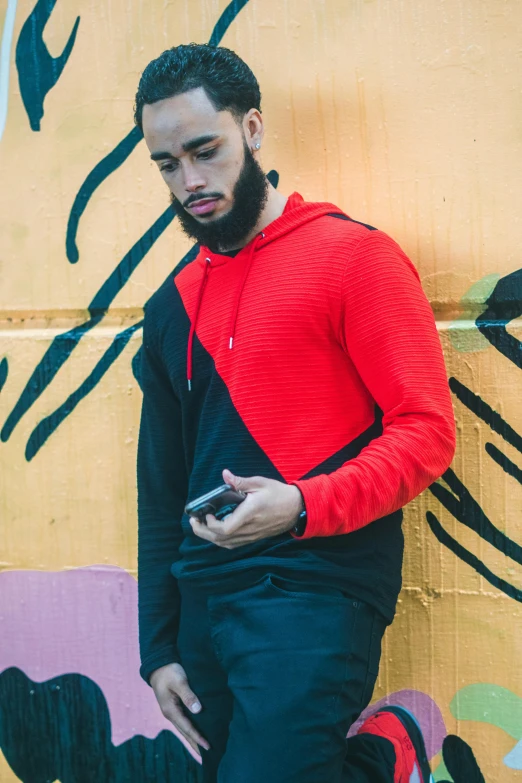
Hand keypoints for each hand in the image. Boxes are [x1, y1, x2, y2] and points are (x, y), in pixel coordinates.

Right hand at [150, 662, 210, 754]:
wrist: (159, 665)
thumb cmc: (170, 672)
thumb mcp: (179, 681)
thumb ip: (188, 695)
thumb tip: (198, 710)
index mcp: (171, 710)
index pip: (187, 728)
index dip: (198, 737)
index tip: (208, 746)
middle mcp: (171, 714)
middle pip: (185, 732)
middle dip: (195, 743)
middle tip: (207, 754)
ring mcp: (172, 711)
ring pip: (184, 728)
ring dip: (193, 737)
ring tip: (203, 747)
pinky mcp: (174, 707)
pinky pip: (184, 721)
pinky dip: (191, 728)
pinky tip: (197, 731)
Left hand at [189, 469, 303, 549]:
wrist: (297, 508)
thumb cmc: (279, 494)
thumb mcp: (260, 483)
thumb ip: (240, 482)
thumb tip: (225, 475)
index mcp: (250, 514)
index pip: (226, 528)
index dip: (211, 524)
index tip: (206, 512)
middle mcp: (249, 528)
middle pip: (220, 539)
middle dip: (203, 532)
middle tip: (193, 521)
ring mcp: (251, 536)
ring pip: (225, 544)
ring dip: (209, 537)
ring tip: (200, 525)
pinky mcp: (253, 538)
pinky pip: (233, 544)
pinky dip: (220, 540)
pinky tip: (215, 531)